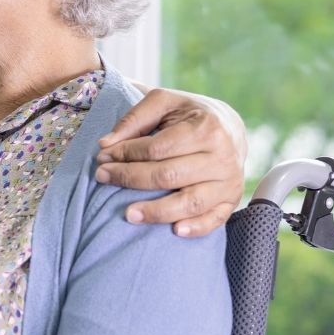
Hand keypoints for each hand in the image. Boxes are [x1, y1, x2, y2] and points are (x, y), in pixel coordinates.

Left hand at [95, 87, 247, 236]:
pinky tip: (174, 231)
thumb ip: (134, 119)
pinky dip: (196, 228)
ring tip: (128, 214)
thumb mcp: (164, 103)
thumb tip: (105, 144)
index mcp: (206, 128)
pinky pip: (215, 219)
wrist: (230, 128)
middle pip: (169, 175)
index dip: (125, 153)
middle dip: (130, 178)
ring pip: (190, 202)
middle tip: (102, 177)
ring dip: (157, 212)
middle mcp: (221, 156)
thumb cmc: (188, 115)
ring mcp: (229, 180)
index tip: (102, 156)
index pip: (157, 148)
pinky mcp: (231, 199)